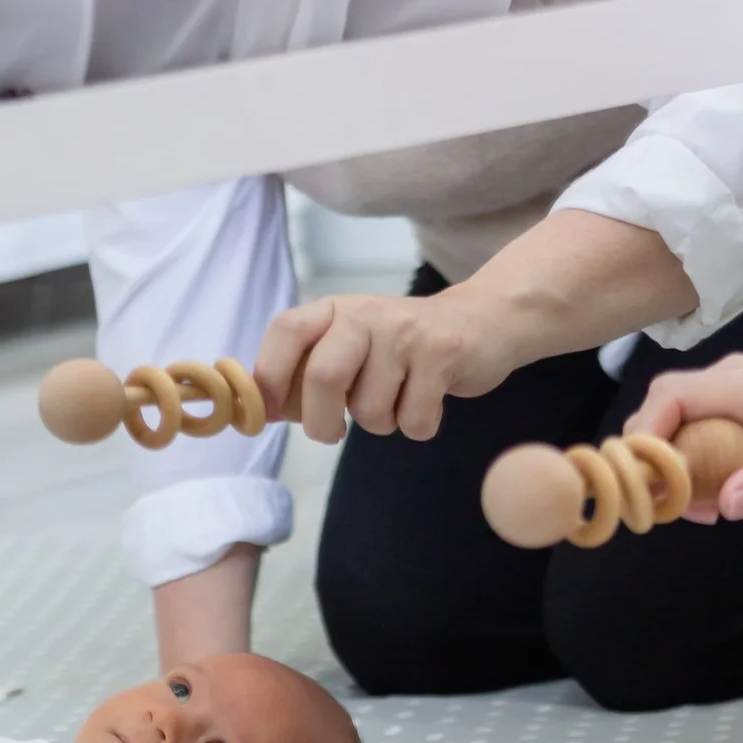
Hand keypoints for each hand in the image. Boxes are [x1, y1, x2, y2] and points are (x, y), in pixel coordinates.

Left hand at [255, 287, 520, 445]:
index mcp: (334, 311)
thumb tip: (260, 411)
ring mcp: (405, 332)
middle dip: (321, 423)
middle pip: (324, 377)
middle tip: (332, 432)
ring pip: (371, 409)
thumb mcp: (351, 347)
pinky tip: (427, 401)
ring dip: (380, 424)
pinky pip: (413, 420)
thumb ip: (307, 373)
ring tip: (397, 400)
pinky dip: (418, 425)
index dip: (269, 377)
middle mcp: (365, 314)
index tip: (269, 414)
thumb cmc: (402, 349)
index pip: (286, 331)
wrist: (482, 323)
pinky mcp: (443, 354)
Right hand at [626, 349, 742, 522]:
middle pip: (663, 406)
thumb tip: (725, 502)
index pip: (672, 398)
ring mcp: (738, 381)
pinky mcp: (742, 394)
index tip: (650, 487)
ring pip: (678, 414)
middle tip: (676, 507)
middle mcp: (737, 377)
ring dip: (675, 459)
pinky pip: (700, 418)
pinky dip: (696, 452)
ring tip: (701, 504)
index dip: (646, 440)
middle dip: (654, 457)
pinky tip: (719, 485)